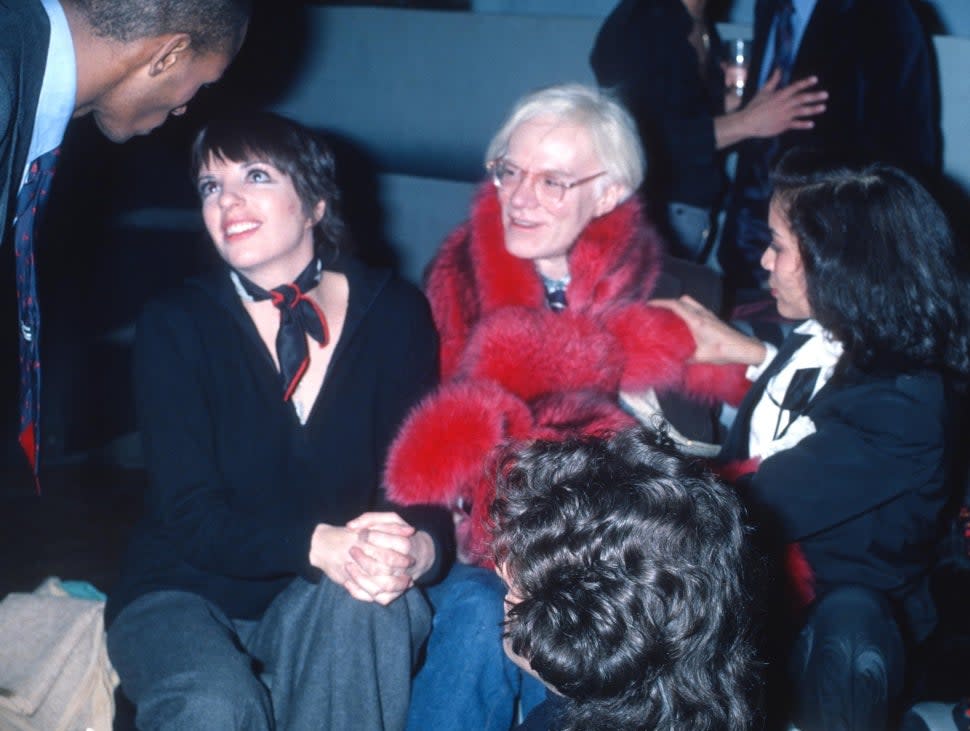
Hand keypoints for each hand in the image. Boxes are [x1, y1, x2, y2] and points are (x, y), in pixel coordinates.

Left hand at [343, 512, 435, 604]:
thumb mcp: (390, 520)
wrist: (420, 555)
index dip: (370, 537)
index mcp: (406, 545)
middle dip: (363, 558)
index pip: (388, 542)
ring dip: (359, 578)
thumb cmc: (398, 534)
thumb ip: (370, 518)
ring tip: (348, 566)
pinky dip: (361, 592)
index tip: (359, 534)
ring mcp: (399, 582)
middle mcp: (404, 566)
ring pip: (379, 586)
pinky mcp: (393, 594)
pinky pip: (377, 598)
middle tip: (352, 550)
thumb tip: (350, 526)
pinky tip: (348, 582)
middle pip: (382, 566)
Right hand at [650, 295, 766, 365]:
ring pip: (690, 302)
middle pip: (682, 300)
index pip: (676, 305)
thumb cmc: (723, 352)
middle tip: (657, 310)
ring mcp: (708, 314)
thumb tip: (672, 359)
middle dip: (668, 302)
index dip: (661, 302)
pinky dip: (686, 309)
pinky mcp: (712, 317)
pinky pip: (696, 307)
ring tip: (669, 314)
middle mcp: (702, 313)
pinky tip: (683, 321)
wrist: (743, 348)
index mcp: (696, 320)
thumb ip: (685, 357)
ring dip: (678, 304)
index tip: (649, 304)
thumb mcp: (701, 357)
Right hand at [740, 70, 826, 137]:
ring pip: (801, 111)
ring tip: (823, 107)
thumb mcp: (763, 91)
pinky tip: (811, 124)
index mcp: (779, 95)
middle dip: (814, 97)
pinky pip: (795, 125)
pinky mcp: (782, 126)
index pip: (795, 87)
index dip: (805, 83)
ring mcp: (784, 116)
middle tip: (825, 95)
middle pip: (801, 99)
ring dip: (813, 109)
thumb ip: (773, 80)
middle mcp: (784, 105)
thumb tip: (779, 69)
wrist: (748, 122)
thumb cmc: (754, 106)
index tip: (815, 79)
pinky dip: (803, 124)